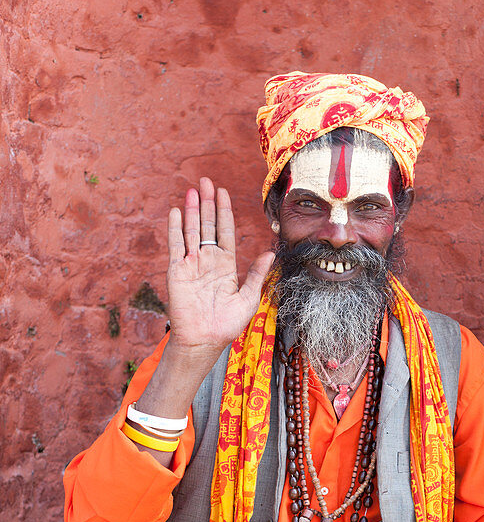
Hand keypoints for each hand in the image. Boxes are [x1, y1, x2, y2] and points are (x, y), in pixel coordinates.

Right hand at [166, 176, 273, 357]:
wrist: (203, 340)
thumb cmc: (227, 324)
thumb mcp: (248, 299)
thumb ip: (257, 275)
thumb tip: (270, 253)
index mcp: (226, 266)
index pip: (225, 232)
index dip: (224, 212)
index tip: (223, 192)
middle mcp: (208, 261)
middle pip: (207, 226)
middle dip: (208, 203)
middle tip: (206, 181)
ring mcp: (192, 264)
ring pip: (191, 231)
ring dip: (191, 210)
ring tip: (192, 190)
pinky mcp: (177, 271)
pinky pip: (176, 245)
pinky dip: (175, 228)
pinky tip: (175, 211)